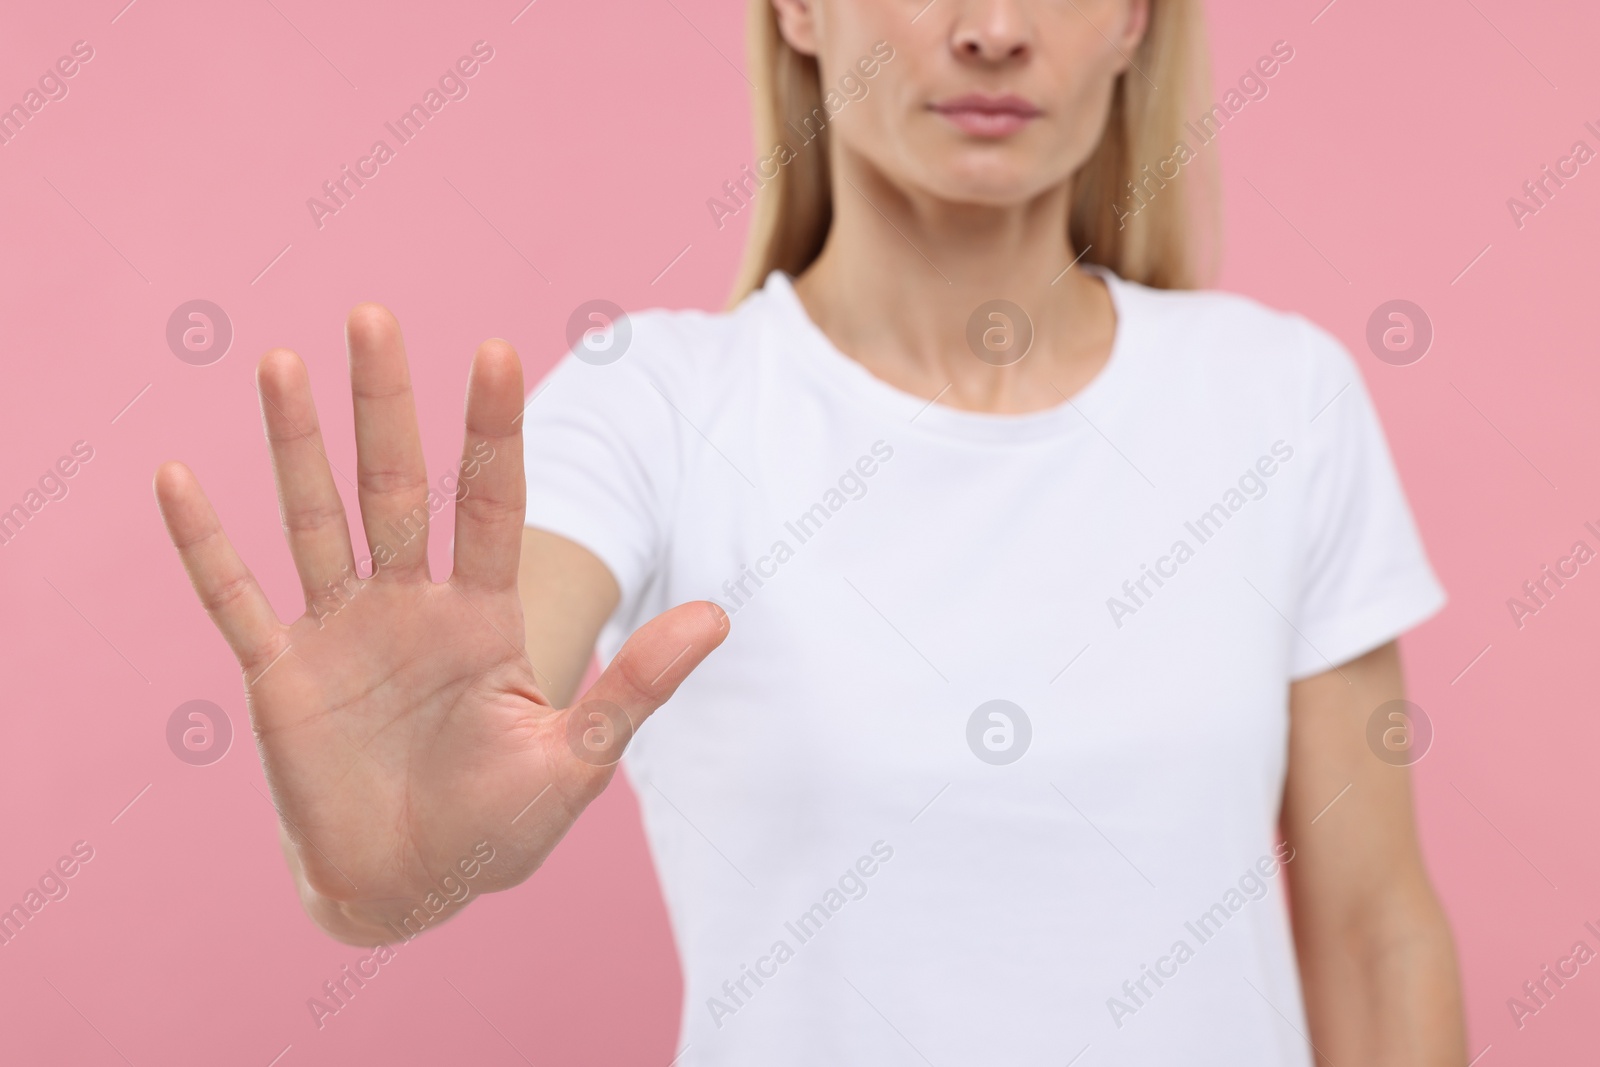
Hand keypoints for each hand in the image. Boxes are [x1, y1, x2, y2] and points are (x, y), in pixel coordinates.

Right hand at [153, 305, 727, 942]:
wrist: (410, 892)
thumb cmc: (500, 829)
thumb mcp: (575, 760)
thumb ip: (636, 686)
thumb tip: (720, 616)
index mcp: (482, 617)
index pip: (490, 503)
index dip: (492, 432)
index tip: (496, 351)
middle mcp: (409, 606)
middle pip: (395, 487)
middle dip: (386, 405)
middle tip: (371, 314)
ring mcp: (340, 634)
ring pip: (315, 521)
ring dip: (296, 447)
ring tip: (279, 364)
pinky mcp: (280, 677)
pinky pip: (236, 599)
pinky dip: (205, 545)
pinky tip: (176, 478)